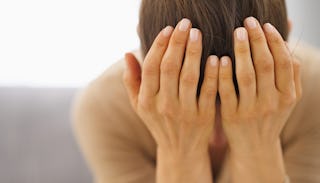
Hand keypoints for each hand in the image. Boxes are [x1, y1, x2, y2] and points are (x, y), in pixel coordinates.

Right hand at [123, 19, 216, 182]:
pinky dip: (212, 74)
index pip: (151, 67)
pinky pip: (208, 91)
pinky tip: (216, 57)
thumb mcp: (140, 106)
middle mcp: (163, 106)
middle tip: (185, 23)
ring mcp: (184, 112)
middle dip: (177, 43)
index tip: (168, 28)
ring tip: (197, 33)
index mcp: (146, 101)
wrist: (180, 151)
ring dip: (193, 53)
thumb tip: (127, 53)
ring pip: (188, 77)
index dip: (158, 45)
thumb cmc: (159, 122)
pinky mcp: (203, 116)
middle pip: (169, 68)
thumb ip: (132, 80)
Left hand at [218, 17, 301, 182]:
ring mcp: (251, 110)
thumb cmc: (270, 116)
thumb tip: (289, 40)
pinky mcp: (232, 116)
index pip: (284, 62)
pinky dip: (224, 74)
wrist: (255, 146)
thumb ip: (290, 72)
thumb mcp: (287, 98)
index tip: (264, 25)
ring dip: (242, 52)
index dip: (275, 41)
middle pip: (265, 65)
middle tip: (247, 22)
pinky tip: (220, 58)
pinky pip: (227, 91)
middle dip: (257, 40)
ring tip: (237, 32)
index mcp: (288, 96)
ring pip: (246, 76)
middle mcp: (272, 103)